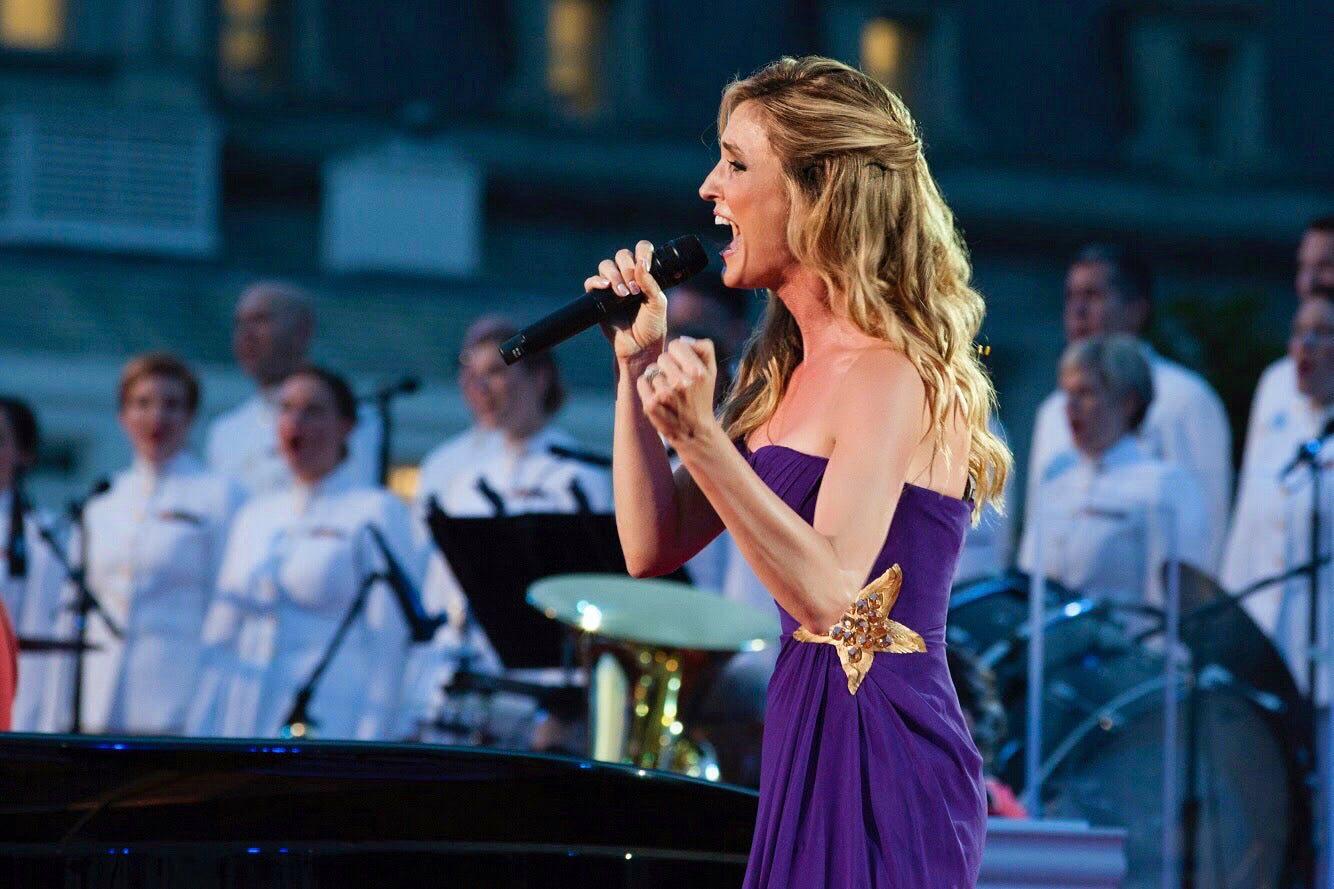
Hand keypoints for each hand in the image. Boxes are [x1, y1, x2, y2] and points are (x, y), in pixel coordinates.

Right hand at [586, 240, 666, 361]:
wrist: (639, 347)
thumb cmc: (652, 325)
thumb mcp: (658, 303)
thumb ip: (650, 283)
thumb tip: (641, 264)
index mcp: (645, 273)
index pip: (641, 250)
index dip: (642, 251)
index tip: (646, 263)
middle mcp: (627, 275)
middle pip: (622, 255)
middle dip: (628, 268)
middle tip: (635, 289)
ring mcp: (612, 285)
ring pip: (606, 266)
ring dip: (615, 276)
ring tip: (624, 294)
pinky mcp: (598, 297)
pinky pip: (591, 282)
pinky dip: (596, 281)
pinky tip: (606, 288)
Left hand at [636, 336, 720, 447]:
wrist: (694, 431)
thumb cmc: (701, 397)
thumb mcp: (711, 372)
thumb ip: (704, 349)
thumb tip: (685, 340)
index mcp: (698, 372)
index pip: (676, 345)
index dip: (677, 354)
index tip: (681, 366)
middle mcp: (682, 383)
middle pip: (662, 358)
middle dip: (667, 368)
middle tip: (675, 383)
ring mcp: (665, 395)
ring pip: (652, 371)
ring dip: (657, 380)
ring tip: (668, 394)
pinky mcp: (651, 405)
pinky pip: (642, 382)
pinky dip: (646, 387)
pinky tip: (657, 398)